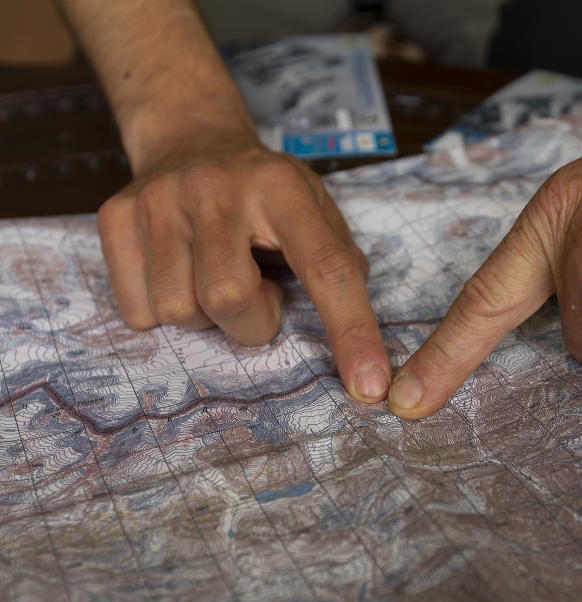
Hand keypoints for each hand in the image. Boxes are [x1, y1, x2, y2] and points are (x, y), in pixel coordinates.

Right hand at [98, 143, 391, 402]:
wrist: (191, 140)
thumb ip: (340, 262)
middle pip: (229, 298)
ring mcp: (159, 199)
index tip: (370, 385)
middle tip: (258, 292)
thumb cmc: (265, 192)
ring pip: (179, 311)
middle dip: (251, 320)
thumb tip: (358, 337)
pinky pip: (138, 312)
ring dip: (207, 316)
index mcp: (282, 187)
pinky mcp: (115, 217)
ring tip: (215, 274)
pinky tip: (178, 271)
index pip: (326, 268)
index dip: (351, 330)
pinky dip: (162, 312)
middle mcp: (217, 187)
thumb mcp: (315, 208)